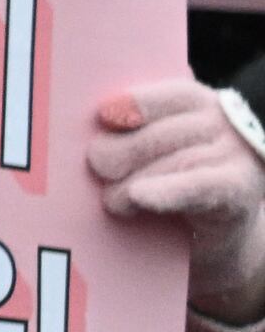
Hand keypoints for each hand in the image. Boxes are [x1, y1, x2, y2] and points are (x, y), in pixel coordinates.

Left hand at [92, 78, 264, 324]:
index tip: (104, 115)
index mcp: (196, 103)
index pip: (168, 96)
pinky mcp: (240, 189)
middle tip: (101, 173)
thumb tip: (91, 135)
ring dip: (131, 188)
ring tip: (116, 201)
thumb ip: (125, 134)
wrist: (214, 235)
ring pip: (173, 164)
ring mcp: (236, 154)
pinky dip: (167, 192)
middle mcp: (223, 121)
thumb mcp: (147, 151)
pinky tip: (140, 196)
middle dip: (118, 156)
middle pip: (159, 135)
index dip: (135, 103)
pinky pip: (199, 187)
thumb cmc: (166, 183)